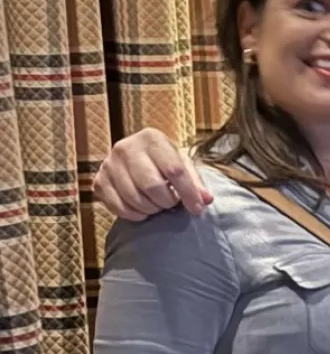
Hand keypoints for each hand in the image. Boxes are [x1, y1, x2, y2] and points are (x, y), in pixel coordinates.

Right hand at [92, 128, 206, 220]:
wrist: (134, 158)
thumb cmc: (163, 161)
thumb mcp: (182, 164)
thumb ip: (195, 182)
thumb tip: (206, 200)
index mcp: (152, 138)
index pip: (174, 170)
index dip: (188, 193)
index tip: (197, 209)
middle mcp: (126, 147)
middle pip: (152, 186)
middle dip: (167, 202)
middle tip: (171, 203)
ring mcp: (109, 164)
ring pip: (135, 198)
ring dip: (151, 209)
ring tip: (158, 205)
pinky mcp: (99, 181)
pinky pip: (119, 207)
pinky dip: (135, 215)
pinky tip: (143, 210)